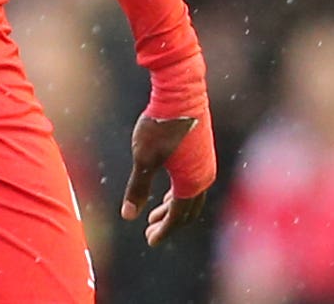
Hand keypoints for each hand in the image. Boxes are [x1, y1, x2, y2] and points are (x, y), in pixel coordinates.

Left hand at [121, 112, 214, 245]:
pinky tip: (167, 192)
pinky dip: (179, 194)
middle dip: (168, 224)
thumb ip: (137, 189)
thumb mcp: (143, 159)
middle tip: (150, 232)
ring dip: (172, 208)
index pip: (178, 218)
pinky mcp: (203, 154)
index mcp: (191, 184)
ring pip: (190, 197)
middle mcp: (204, 178)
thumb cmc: (159, 126)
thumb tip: (128, 217)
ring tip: (153, 215)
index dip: (163, 231)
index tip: (150, 241)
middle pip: (187, 211)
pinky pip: (193, 183)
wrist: (180, 93)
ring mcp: (205, 166)